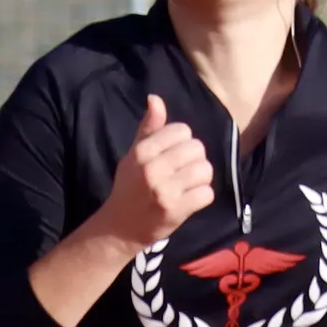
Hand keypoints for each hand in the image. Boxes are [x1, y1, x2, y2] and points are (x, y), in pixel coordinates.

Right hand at [95, 95, 215, 253]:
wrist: (119, 227)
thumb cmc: (129, 187)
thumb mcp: (134, 155)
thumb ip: (148, 128)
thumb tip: (156, 99)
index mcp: (141, 151)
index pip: (182, 130)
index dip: (182, 141)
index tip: (173, 155)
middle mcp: (153, 168)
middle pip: (197, 148)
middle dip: (194, 159)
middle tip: (183, 172)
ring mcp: (165, 191)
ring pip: (205, 170)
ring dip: (201, 178)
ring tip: (189, 185)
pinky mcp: (176, 211)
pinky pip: (207, 194)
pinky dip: (202, 197)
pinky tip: (190, 199)